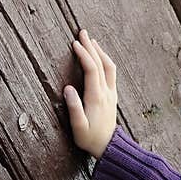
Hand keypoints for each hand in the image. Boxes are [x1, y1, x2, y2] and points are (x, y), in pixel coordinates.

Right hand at [64, 29, 116, 158]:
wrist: (108, 146)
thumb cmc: (90, 138)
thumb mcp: (78, 127)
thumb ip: (74, 108)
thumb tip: (67, 89)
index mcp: (96, 97)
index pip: (92, 70)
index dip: (84, 55)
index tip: (75, 44)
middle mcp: (106, 92)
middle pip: (101, 63)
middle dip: (91, 46)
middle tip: (82, 32)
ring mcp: (111, 93)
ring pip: (109, 66)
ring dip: (100, 52)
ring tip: (91, 40)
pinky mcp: (112, 96)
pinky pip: (111, 72)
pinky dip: (104, 60)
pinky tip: (99, 57)